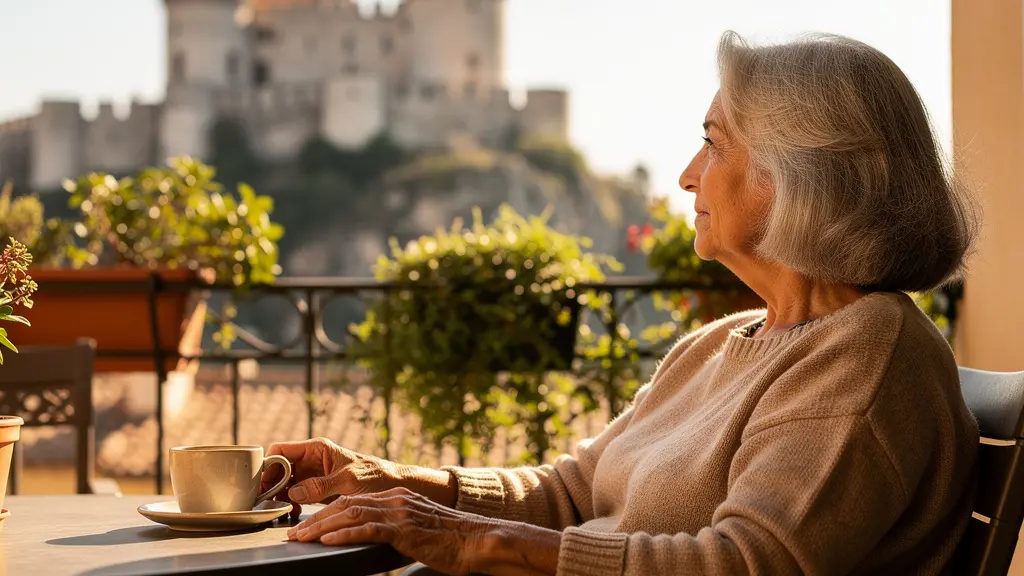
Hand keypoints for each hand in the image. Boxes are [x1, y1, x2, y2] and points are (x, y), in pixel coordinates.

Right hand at [261, 438, 455, 518]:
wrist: (393, 486)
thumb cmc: (376, 476)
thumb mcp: (348, 481)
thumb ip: (321, 485)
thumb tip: (294, 492)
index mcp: (318, 448)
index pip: (281, 449)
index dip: (268, 464)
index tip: (261, 482)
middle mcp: (312, 459)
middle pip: (279, 467)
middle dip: (271, 482)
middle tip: (265, 500)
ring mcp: (314, 474)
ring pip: (285, 482)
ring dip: (280, 495)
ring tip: (279, 509)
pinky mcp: (318, 489)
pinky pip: (296, 494)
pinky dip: (291, 503)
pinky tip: (294, 513)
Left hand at [287, 487, 561, 575]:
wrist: (479, 540)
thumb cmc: (452, 542)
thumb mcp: (418, 530)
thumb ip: (395, 531)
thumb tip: (374, 543)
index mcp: (398, 497)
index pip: (354, 500)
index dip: (327, 511)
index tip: (307, 524)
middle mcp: (396, 499)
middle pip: (346, 504)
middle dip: (316, 518)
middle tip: (293, 533)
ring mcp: (401, 512)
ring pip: (352, 514)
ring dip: (321, 526)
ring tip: (301, 538)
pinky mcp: (406, 529)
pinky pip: (369, 529)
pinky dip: (344, 534)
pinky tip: (328, 541)